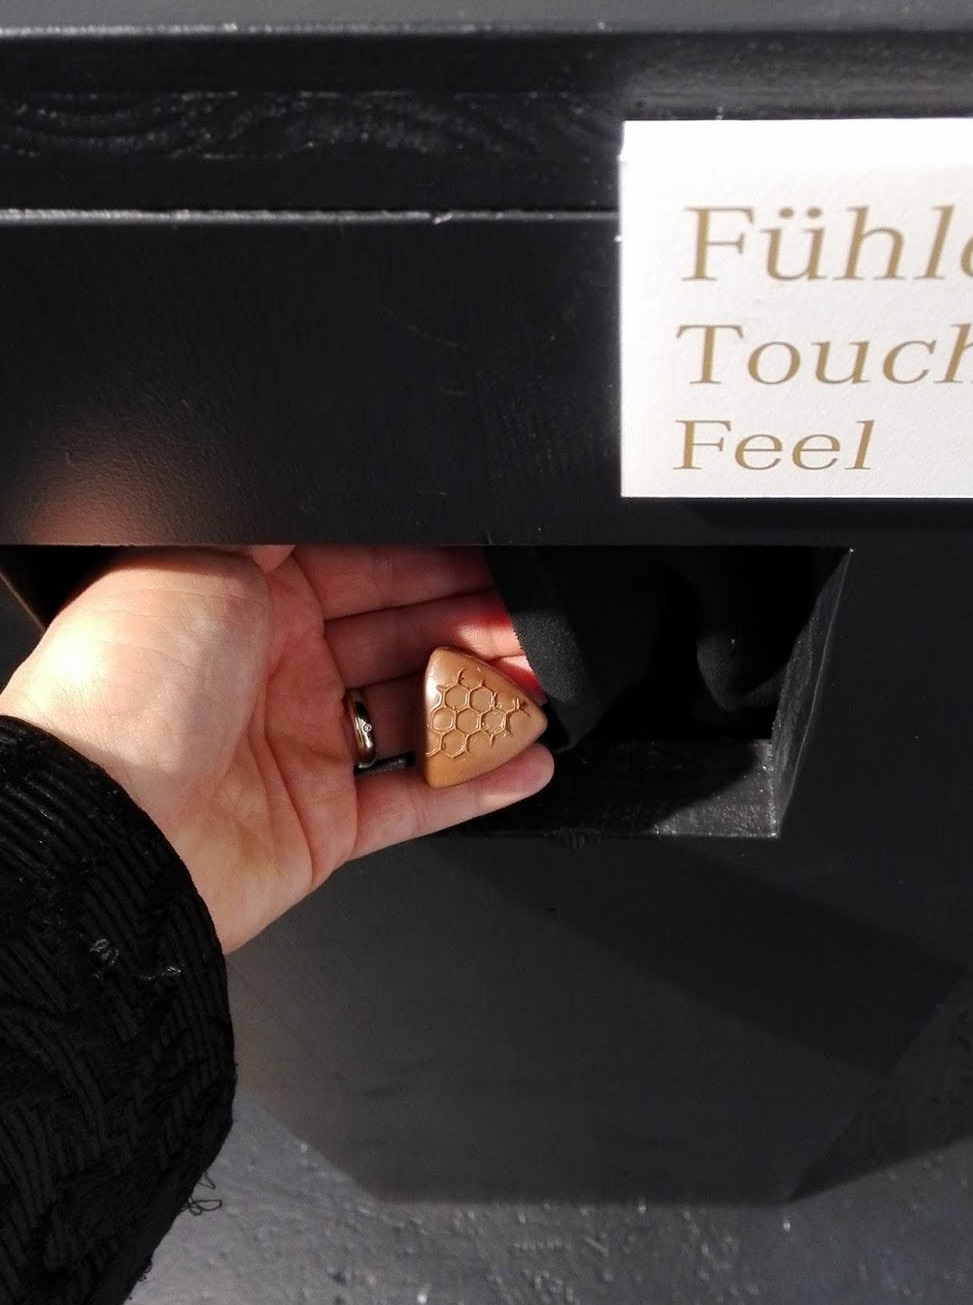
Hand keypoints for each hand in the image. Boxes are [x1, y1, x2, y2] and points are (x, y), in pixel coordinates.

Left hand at [0, 546, 552, 951]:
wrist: (97, 820)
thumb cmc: (125, 683)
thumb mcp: (200, 549)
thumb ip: (281, 522)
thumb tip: (338, 480)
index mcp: (247, 599)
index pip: (364, 566)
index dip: (431, 557)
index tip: (492, 551)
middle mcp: (275, 670)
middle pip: (402, 635)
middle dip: (475, 621)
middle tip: (534, 616)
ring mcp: (300, 749)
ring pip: (419, 713)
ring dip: (487, 695)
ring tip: (543, 681)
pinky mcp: (321, 824)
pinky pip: (418, 800)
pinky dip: (477, 783)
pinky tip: (526, 757)